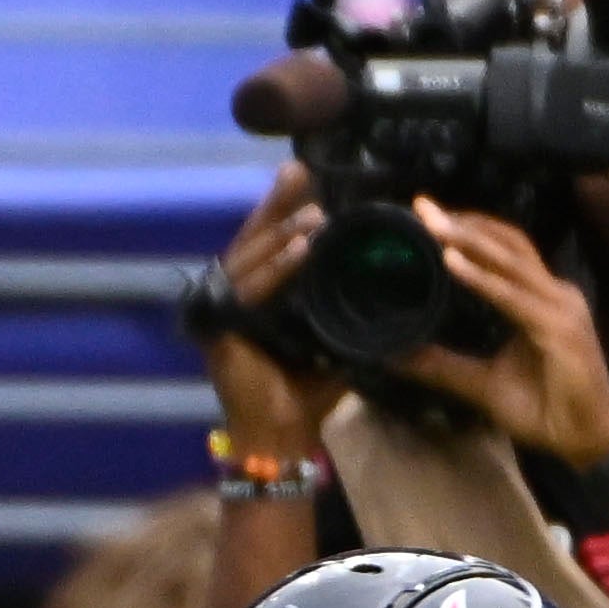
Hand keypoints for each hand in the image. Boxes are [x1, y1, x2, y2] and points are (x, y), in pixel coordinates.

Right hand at [201, 162, 350, 451]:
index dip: (282, 207)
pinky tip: (298, 247)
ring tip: (313, 212)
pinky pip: (250, 291)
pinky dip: (274, 268)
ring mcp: (224, 313)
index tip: (304, 175)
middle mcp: (235, 298)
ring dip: (281, 232)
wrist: (284, 437)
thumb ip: (350, 305)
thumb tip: (387, 274)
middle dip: (276, 205)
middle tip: (301, 171)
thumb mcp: (336, 335)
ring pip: (250, 259)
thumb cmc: (311, 391)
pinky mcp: (221, 331)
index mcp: (258, 297)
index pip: (268, 242)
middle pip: (253, 240)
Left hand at [402, 199, 608, 462]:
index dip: (468, 229)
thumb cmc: (544, 409)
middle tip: (422, 206)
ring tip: (432, 224)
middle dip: (463, 222)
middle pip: (506, 243)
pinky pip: (513, 297)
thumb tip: (396, 356)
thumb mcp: (482, 384)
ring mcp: (559, 307)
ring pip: (510, 260)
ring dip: (468, 240)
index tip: (427, 213)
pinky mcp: (560, 329)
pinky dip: (482, 279)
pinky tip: (453, 265)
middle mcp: (552, 293)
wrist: (587, 441)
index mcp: (537, 298)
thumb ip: (443, 367)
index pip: (501, 251)